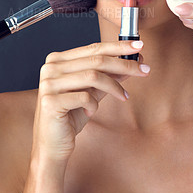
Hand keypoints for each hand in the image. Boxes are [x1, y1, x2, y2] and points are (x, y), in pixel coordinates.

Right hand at [31, 40, 148, 162]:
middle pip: (96, 60)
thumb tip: (132, 63)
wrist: (52, 145)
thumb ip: (109, 76)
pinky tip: (92, 112)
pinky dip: (94, 105)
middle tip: (143, 69)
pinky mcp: (51, 101)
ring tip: (124, 96)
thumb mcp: (92, 92)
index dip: (118, 46)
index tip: (138, 46)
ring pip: (93, 76)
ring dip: (114, 86)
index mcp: (58, 60)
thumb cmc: (70, 116)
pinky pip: (85, 97)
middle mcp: (51, 68)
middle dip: (124, 64)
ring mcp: (49, 83)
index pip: (94, 48)